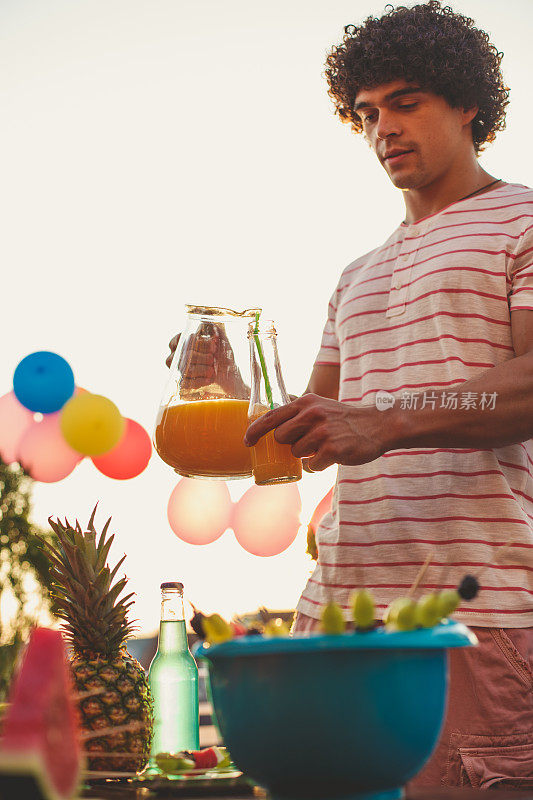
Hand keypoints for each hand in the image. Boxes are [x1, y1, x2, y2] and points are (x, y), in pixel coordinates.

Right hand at [166, 324, 248, 398]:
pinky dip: (200, 380)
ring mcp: (179, 371)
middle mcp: (177, 356)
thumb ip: (215, 330)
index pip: (178, 340)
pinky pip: (187, 383)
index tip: (211, 345)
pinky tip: (210, 378)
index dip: (195, 342)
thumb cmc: (222, 354)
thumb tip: (212, 326)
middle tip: (213, 357)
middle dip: (200, 356)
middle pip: (184, 355)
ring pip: (185, 369)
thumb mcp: (221, 340)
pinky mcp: (184, 384)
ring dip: (201, 368)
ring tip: (213, 369)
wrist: (230, 376)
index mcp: (182, 342)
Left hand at [244, 393, 388, 470]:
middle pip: (281, 437)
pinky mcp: (333, 450)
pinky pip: (312, 466)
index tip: (247, 441)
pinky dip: (318, 466)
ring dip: (305, 455)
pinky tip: (330, 457)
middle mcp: (312, 414)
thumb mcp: (320, 406)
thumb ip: (299, 413)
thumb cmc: (345, 419)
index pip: (272, 416)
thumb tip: (272, 427)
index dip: (255, 430)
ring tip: (322, 447)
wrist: (379, 425)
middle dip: (288, 444)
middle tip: (305, 443)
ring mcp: (323, 432)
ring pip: (296, 453)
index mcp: (307, 403)